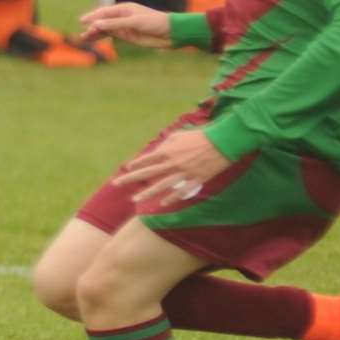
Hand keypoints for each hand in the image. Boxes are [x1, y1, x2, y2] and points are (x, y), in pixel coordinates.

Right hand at [78, 2, 171, 47]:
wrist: (170, 33)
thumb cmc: (154, 22)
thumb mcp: (134, 22)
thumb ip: (115, 24)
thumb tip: (97, 24)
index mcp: (124, 9)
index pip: (104, 12)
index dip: (92, 16)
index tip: (82, 21)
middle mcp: (122, 17)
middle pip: (102, 21)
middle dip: (92, 26)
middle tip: (83, 34)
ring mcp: (124, 27)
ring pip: (105, 29)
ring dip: (95, 33)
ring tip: (84, 38)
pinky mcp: (127, 36)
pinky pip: (111, 35)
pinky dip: (102, 37)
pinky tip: (94, 40)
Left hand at [115, 129, 229, 204]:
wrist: (222, 142)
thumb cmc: (200, 136)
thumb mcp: (179, 136)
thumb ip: (166, 144)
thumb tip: (157, 150)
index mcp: (168, 151)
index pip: (147, 159)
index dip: (136, 164)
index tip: (126, 168)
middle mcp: (173, 163)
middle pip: (148, 173)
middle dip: (131, 178)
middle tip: (116, 183)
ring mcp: (184, 173)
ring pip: (161, 186)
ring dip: (147, 193)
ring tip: (134, 199)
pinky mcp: (196, 180)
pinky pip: (181, 191)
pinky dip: (172, 198)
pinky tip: (162, 204)